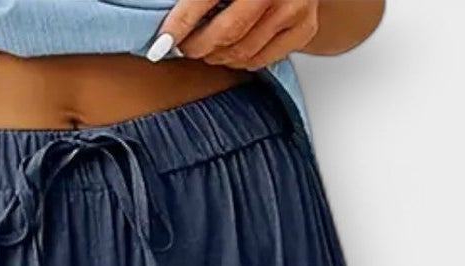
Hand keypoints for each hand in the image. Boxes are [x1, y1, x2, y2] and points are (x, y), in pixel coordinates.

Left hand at [150, 0, 320, 68]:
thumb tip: (166, 13)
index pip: (203, 0)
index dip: (179, 25)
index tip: (160, 45)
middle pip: (224, 34)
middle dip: (197, 46)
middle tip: (184, 46)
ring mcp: (293, 9)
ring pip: (242, 52)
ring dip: (217, 56)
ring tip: (207, 48)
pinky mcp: (304, 28)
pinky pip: (261, 59)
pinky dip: (240, 61)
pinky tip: (231, 50)